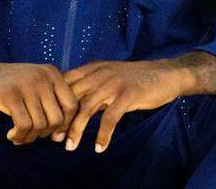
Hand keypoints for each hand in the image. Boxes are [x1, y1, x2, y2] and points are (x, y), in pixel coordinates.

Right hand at [0, 45, 77, 144]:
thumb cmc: (9, 86)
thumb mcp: (34, 87)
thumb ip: (50, 105)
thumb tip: (61, 136)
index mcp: (52, 73)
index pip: (72, 105)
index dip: (64, 124)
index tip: (51, 134)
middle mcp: (43, 77)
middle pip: (57, 118)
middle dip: (45, 133)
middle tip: (31, 135)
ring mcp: (26, 85)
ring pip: (40, 124)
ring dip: (29, 137)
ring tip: (18, 136)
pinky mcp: (10, 95)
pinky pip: (24, 126)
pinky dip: (19, 136)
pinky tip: (11, 135)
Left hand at [61, 52, 215, 152]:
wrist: (165, 73)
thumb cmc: (135, 78)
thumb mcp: (109, 76)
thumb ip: (91, 86)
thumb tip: (71, 106)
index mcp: (93, 69)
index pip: (65, 84)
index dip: (55, 104)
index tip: (50, 123)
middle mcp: (99, 74)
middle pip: (72, 98)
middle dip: (61, 120)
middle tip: (54, 139)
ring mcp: (113, 84)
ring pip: (86, 109)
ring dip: (76, 130)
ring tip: (70, 147)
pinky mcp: (128, 95)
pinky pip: (110, 118)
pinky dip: (103, 135)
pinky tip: (100, 147)